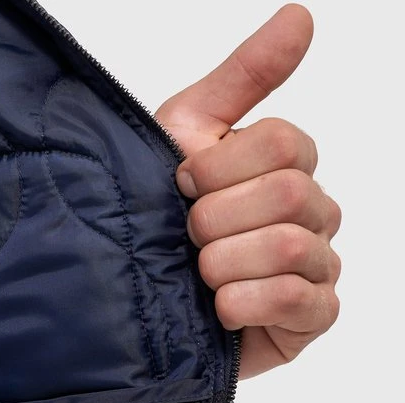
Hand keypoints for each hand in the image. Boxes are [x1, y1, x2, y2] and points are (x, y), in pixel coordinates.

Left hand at [155, 4, 340, 378]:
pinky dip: (243, 303)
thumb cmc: (160, 217)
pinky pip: (296, 299)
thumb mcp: (187, 134)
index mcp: (290, 164)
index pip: (281, 142)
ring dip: (223, 263)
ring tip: (198, 275)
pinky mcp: (313, 316)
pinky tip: (218, 309)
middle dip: (215, 220)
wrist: (137, 300)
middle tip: (188, 238)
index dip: (217, 168)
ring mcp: (319, 265)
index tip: (181, 186)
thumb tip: (301, 16)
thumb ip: (243, 78)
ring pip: (289, 247)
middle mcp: (315, 211)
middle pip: (288, 194)